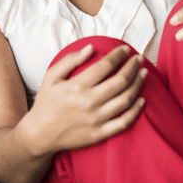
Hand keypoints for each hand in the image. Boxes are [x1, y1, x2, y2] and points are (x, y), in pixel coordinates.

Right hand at [23, 44, 147, 155]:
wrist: (40, 134)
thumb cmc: (46, 104)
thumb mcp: (51, 77)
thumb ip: (70, 60)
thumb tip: (90, 48)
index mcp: (78, 86)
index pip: (106, 65)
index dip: (118, 55)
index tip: (125, 49)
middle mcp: (89, 102)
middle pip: (120, 81)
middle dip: (133, 67)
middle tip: (139, 59)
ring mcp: (96, 119)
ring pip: (125, 99)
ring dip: (137, 84)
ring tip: (143, 74)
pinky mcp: (100, 133)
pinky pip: (124, 122)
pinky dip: (135, 111)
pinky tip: (141, 100)